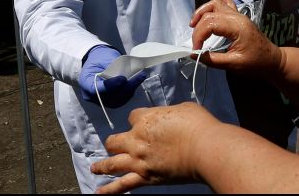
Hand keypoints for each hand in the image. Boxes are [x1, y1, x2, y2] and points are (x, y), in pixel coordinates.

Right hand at [79, 45, 146, 107]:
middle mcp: (91, 95)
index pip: (97, 88)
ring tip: (141, 77)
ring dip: (131, 89)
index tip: (123, 79)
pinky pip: (120, 100)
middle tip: (139, 76)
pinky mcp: (110, 102)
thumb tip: (125, 75)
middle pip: (110, 96)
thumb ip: (112, 67)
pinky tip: (137, 82)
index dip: (111, 85)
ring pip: (117, 100)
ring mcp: (101, 101)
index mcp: (85, 82)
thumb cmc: (99, 57)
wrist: (96, 62)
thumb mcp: (102, 58)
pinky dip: (129, 91)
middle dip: (126, 87)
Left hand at [91, 103, 217, 192]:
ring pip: (112, 163)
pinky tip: (99, 192)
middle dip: (115, 142)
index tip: (145, 123)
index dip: (138, 120)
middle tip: (116, 145)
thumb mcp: (182, 109)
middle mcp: (136, 139)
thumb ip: (170, 115)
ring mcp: (139, 160)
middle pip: (115, 140)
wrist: (204, 148)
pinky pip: (123, 185)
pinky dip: (110, 190)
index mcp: (145, 119)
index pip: (133, 116)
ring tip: (94, 168)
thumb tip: (170, 120)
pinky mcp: (145, 177)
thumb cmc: (197, 125)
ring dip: (102, 166)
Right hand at [189, 0, 283, 80]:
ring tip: (193, 24)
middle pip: (210, 13)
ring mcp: (238, 15)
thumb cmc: (256, 63)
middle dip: (198, 27)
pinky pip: (226, 1)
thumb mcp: (233, 64)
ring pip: (216, 4)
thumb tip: (194, 55)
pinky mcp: (239, 16)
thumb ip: (213, 60)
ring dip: (202, 11)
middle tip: (195, 43)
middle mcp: (237, 17)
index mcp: (236, 27)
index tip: (196, 50)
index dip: (198, 36)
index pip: (210, 24)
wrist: (273, 61)